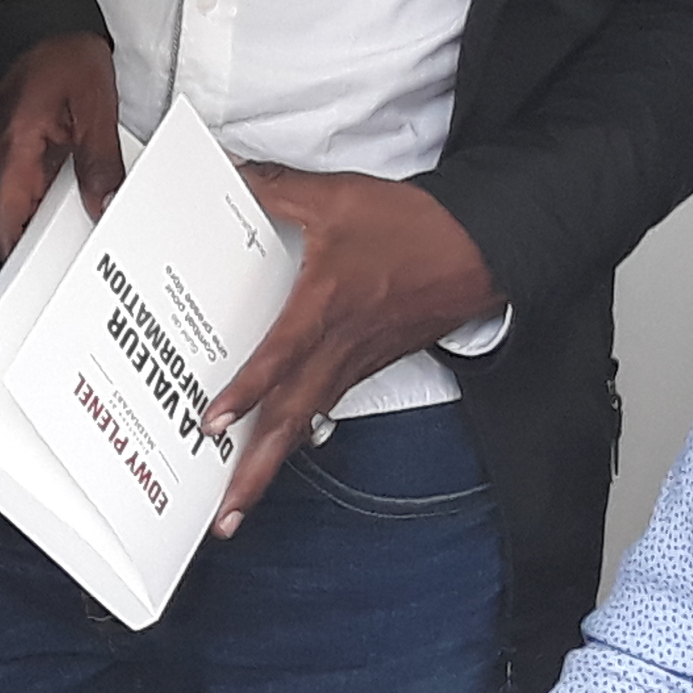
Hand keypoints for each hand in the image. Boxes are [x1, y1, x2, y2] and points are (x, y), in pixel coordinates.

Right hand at [0, 33, 120, 257]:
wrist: (39, 13)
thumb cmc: (61, 49)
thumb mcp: (94, 107)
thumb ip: (99, 162)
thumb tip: (104, 206)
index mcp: (11, 149)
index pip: (0, 226)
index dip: (16, 262)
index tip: (42, 282)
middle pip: (6, 221)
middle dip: (38, 244)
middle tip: (76, 255)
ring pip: (12, 201)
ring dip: (41, 217)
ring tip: (81, 220)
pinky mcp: (1, 138)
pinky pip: (16, 178)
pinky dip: (41, 191)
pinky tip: (71, 190)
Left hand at [203, 168, 499, 525]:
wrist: (480, 250)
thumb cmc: (415, 230)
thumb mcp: (338, 197)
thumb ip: (276, 188)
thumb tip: (230, 173)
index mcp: (326, 310)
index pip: (280, 361)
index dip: (245, 394)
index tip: (212, 424)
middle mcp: (337, 350)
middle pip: (290, 423)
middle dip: (254, 475)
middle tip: (221, 519)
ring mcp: (353, 365)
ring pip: (305, 424)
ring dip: (270, 467)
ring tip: (236, 505)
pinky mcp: (365, 367)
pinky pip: (322, 409)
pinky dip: (296, 437)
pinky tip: (277, 451)